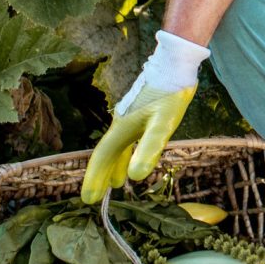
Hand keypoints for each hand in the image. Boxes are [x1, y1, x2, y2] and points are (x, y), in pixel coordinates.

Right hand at [81, 31, 210, 203]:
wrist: (176, 64)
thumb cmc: (169, 94)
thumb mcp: (163, 123)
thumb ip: (149, 148)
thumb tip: (135, 176)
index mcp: (122, 128)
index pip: (103, 157)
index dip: (94, 179)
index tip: (88, 199)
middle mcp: (122, 123)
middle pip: (107, 154)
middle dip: (101, 175)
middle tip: (95, 197)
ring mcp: (132, 118)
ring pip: (119, 147)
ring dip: (115, 165)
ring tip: (116, 183)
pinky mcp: (143, 113)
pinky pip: (130, 139)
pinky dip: (129, 153)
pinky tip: (136, 158)